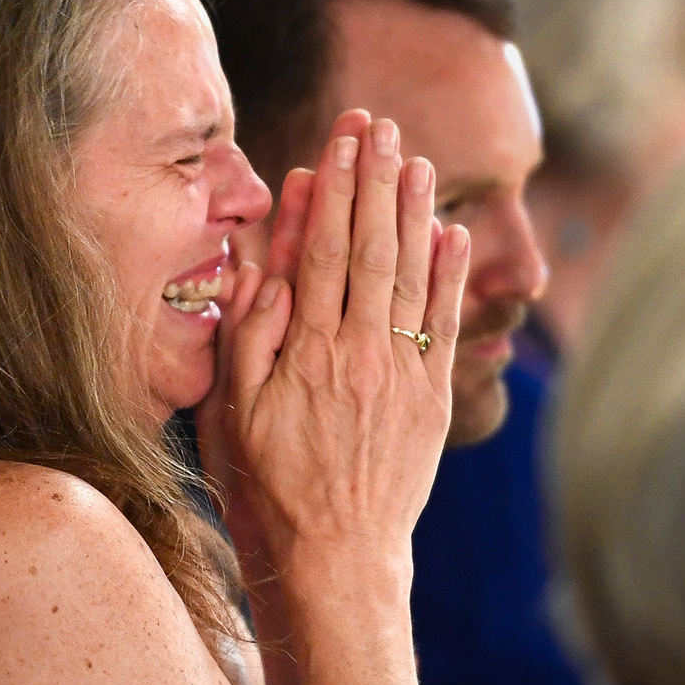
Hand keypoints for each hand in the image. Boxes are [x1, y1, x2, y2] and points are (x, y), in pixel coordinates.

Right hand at [206, 110, 467, 566]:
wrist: (335, 558)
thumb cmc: (269, 490)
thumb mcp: (231, 415)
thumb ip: (247, 338)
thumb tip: (263, 269)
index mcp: (305, 351)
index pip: (320, 250)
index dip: (330, 190)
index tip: (336, 143)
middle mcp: (357, 352)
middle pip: (370, 247)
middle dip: (375, 181)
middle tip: (380, 126)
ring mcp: (400, 374)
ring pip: (411, 275)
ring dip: (415, 213)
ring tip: (418, 160)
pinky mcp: (432, 400)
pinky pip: (445, 324)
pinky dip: (452, 276)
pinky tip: (454, 234)